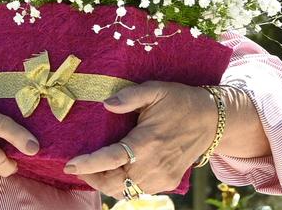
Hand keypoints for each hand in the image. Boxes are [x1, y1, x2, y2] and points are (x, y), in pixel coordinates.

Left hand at [64, 82, 216, 195]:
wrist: (212, 120)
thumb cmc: (179, 102)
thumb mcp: (155, 90)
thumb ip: (129, 96)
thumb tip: (106, 104)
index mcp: (148, 141)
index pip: (113, 159)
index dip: (89, 164)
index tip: (70, 164)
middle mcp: (155, 164)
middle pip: (116, 183)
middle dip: (93, 178)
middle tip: (78, 166)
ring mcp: (163, 176)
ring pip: (126, 191)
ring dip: (106, 184)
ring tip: (91, 170)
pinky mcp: (168, 182)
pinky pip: (138, 191)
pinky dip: (122, 186)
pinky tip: (113, 172)